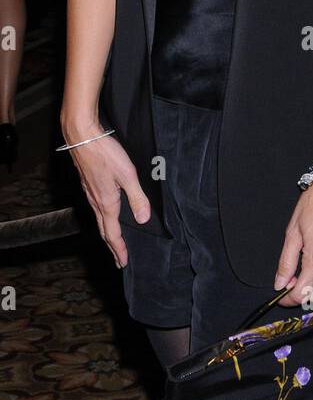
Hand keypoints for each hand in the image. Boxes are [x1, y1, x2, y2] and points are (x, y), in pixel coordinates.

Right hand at [64, 121, 150, 268]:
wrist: (82, 137)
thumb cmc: (105, 154)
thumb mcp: (128, 175)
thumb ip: (137, 197)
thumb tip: (143, 220)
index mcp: (106, 202)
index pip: (113, 233)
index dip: (119, 249)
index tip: (123, 263)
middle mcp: (96, 201)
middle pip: (104, 230)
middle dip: (112, 246)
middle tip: (119, 260)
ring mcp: (90, 193)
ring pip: (99, 220)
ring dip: (107, 234)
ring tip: (113, 242)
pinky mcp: (88, 185)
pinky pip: (96, 209)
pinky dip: (103, 220)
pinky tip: (106, 215)